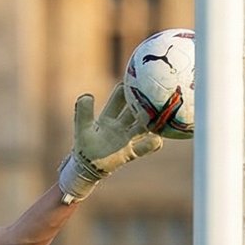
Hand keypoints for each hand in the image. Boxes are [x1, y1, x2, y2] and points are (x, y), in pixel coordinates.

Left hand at [56, 83, 163, 202]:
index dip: (127, 88)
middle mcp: (121, 125)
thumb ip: (83, 112)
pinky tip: (157, 140)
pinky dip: (151, 144)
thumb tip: (87, 95)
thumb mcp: (82, 127)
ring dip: (152, 122)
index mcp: (109, 116)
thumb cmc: (84, 145)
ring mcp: (127, 138)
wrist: (87, 167)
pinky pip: (144, 148)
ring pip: (143, 127)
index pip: (120, 98)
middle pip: (136, 110)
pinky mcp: (130, 153)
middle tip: (157, 89)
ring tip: (162, 114)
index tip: (136, 77)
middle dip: (145, 101)